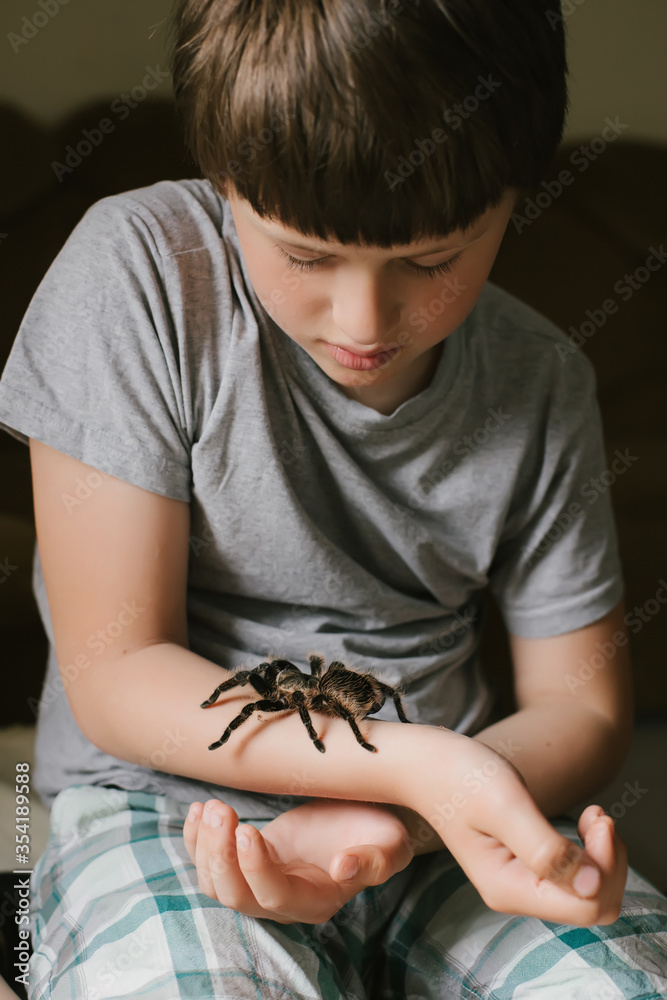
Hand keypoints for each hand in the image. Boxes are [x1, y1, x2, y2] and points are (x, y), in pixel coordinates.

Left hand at [182, 797, 414, 923]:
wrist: (367, 818)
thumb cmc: (381, 832)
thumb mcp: (390, 844)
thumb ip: (374, 862)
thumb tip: (343, 868)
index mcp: (317, 900)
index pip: (275, 896)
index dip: (255, 869)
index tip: (248, 830)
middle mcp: (283, 901)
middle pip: (236, 897)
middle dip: (221, 856)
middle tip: (221, 810)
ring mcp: (261, 882)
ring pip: (216, 884)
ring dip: (206, 847)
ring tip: (213, 807)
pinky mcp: (249, 860)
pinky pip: (210, 863)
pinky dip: (197, 840)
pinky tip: (198, 811)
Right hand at [410, 734, 626, 925]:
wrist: (426, 762)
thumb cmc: (459, 775)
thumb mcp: (505, 805)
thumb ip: (546, 850)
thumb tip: (592, 886)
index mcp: (508, 888)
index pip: (587, 904)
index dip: (604, 865)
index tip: (594, 819)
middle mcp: (515, 895)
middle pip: (594, 903)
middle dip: (608, 862)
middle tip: (596, 816)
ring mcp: (521, 883)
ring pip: (590, 891)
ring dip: (602, 854)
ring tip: (591, 815)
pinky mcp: (526, 867)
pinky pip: (576, 876)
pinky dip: (590, 849)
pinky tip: (583, 821)